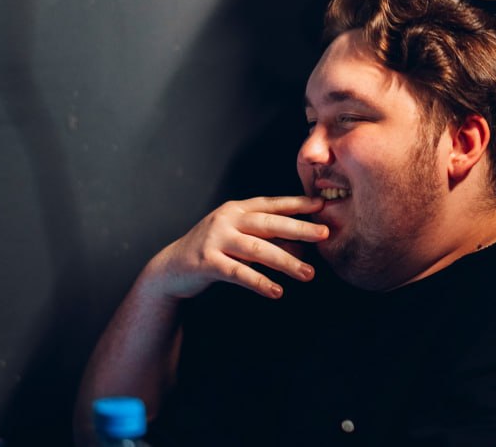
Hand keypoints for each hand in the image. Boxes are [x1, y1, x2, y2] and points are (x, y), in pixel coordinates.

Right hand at [139, 196, 329, 300]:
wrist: (171, 269)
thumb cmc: (213, 250)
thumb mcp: (237, 235)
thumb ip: (264, 236)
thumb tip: (302, 243)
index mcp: (237, 210)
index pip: (272, 204)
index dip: (296, 204)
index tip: (320, 205)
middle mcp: (227, 220)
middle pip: (269, 223)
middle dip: (299, 228)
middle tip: (324, 234)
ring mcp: (215, 240)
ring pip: (257, 249)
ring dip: (286, 261)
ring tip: (308, 273)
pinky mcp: (207, 262)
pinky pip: (238, 273)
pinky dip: (259, 282)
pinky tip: (276, 291)